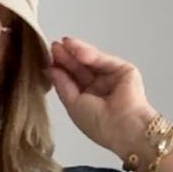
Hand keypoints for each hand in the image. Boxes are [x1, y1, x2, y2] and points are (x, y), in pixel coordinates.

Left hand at [47, 36, 154, 159]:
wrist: (123, 126)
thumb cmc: (99, 124)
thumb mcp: (72, 104)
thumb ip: (62, 84)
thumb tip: (50, 69)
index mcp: (88, 101)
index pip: (72, 81)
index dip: (61, 70)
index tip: (48, 59)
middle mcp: (100, 89)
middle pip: (81, 69)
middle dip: (67, 58)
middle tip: (53, 46)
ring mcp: (112, 79)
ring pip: (91, 62)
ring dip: (76, 52)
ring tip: (61, 44)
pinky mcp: (124, 70)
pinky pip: (103, 60)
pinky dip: (89, 54)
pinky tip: (76, 48)